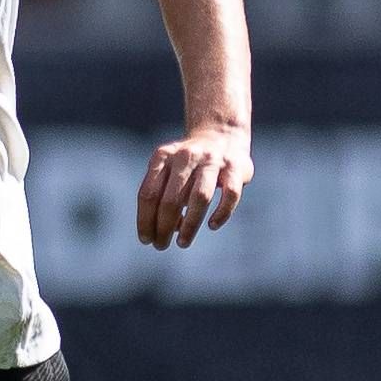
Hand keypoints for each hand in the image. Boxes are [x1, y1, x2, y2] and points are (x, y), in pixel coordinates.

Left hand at [139, 125, 250, 249]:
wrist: (220, 134)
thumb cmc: (188, 165)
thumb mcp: (168, 171)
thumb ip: (161, 196)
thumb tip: (161, 230)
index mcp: (163, 157)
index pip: (148, 194)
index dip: (145, 220)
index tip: (146, 239)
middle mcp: (186, 156)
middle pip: (170, 199)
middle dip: (163, 228)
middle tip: (161, 245)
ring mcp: (212, 161)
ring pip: (199, 198)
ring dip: (190, 225)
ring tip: (182, 242)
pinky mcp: (236, 168)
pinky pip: (230, 195)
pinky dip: (221, 213)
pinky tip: (212, 226)